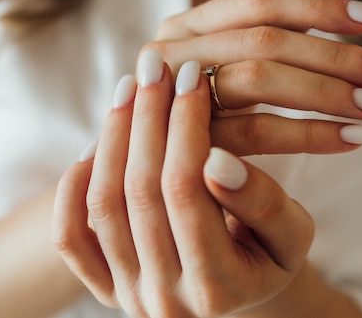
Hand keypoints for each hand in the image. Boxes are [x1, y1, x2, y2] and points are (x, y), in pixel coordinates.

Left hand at [53, 56, 314, 316]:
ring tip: (130, 88)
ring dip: (113, 137)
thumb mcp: (291, 232)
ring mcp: (127, 294)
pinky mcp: (103, 286)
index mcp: (218, 288)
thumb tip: (215, 160)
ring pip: (103, 205)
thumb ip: (262, 202)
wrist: (242, 289)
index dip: (186, 127)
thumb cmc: (271, 254)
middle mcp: (165, 299)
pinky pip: (69, 236)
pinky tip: (97, 142)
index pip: (186, 190)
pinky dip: (72, 187)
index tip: (191, 77)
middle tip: (156, 67)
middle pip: (141, 192)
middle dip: (148, 119)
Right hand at [146, 0, 361, 155]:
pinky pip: (257, 132)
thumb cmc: (199, 113)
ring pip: (260, 79)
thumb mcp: (223, 70)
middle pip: (264, 39)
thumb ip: (264, 46)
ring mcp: (172, 97)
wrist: (150, 170)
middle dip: (335, 54)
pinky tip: (354, 138)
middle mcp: (171, 52)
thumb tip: (353, 27)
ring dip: (327, 92)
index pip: (258, 0)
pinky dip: (311, 134)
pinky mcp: (185, 143)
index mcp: (186, 24)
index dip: (319, 6)